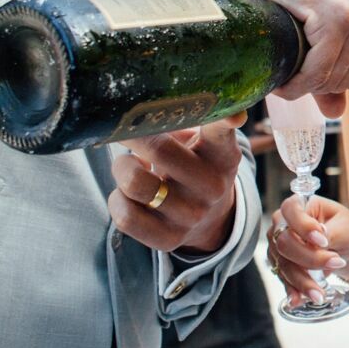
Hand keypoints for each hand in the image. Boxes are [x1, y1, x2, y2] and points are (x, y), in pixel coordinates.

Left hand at [111, 116, 243, 255]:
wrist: (208, 217)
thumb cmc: (195, 165)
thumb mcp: (204, 142)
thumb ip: (186, 119)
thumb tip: (144, 108)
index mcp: (222, 154)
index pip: (222, 132)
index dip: (225, 119)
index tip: (232, 112)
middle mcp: (212, 186)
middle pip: (159, 150)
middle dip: (130, 134)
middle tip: (120, 127)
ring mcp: (192, 215)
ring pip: (134, 183)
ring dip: (121, 167)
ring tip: (128, 164)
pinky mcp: (168, 239)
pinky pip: (125, 216)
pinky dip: (117, 199)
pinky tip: (127, 194)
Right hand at [254, 0, 348, 119]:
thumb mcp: (323, 23)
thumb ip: (332, 68)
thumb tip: (337, 113)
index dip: (327, 82)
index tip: (301, 74)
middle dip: (315, 83)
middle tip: (287, 69)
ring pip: (333, 78)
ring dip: (302, 82)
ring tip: (282, 65)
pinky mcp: (341, 16)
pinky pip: (318, 69)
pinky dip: (296, 80)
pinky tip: (281, 72)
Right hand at [266, 193, 348, 307]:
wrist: (344, 245)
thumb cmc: (344, 228)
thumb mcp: (345, 226)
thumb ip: (331, 232)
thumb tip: (319, 239)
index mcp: (298, 205)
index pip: (291, 211)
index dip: (304, 227)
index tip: (323, 241)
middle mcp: (281, 224)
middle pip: (285, 243)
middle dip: (309, 258)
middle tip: (336, 263)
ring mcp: (277, 246)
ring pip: (284, 265)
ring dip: (302, 281)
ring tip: (320, 294)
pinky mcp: (280, 265)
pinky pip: (284, 279)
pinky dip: (293, 290)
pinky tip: (299, 300)